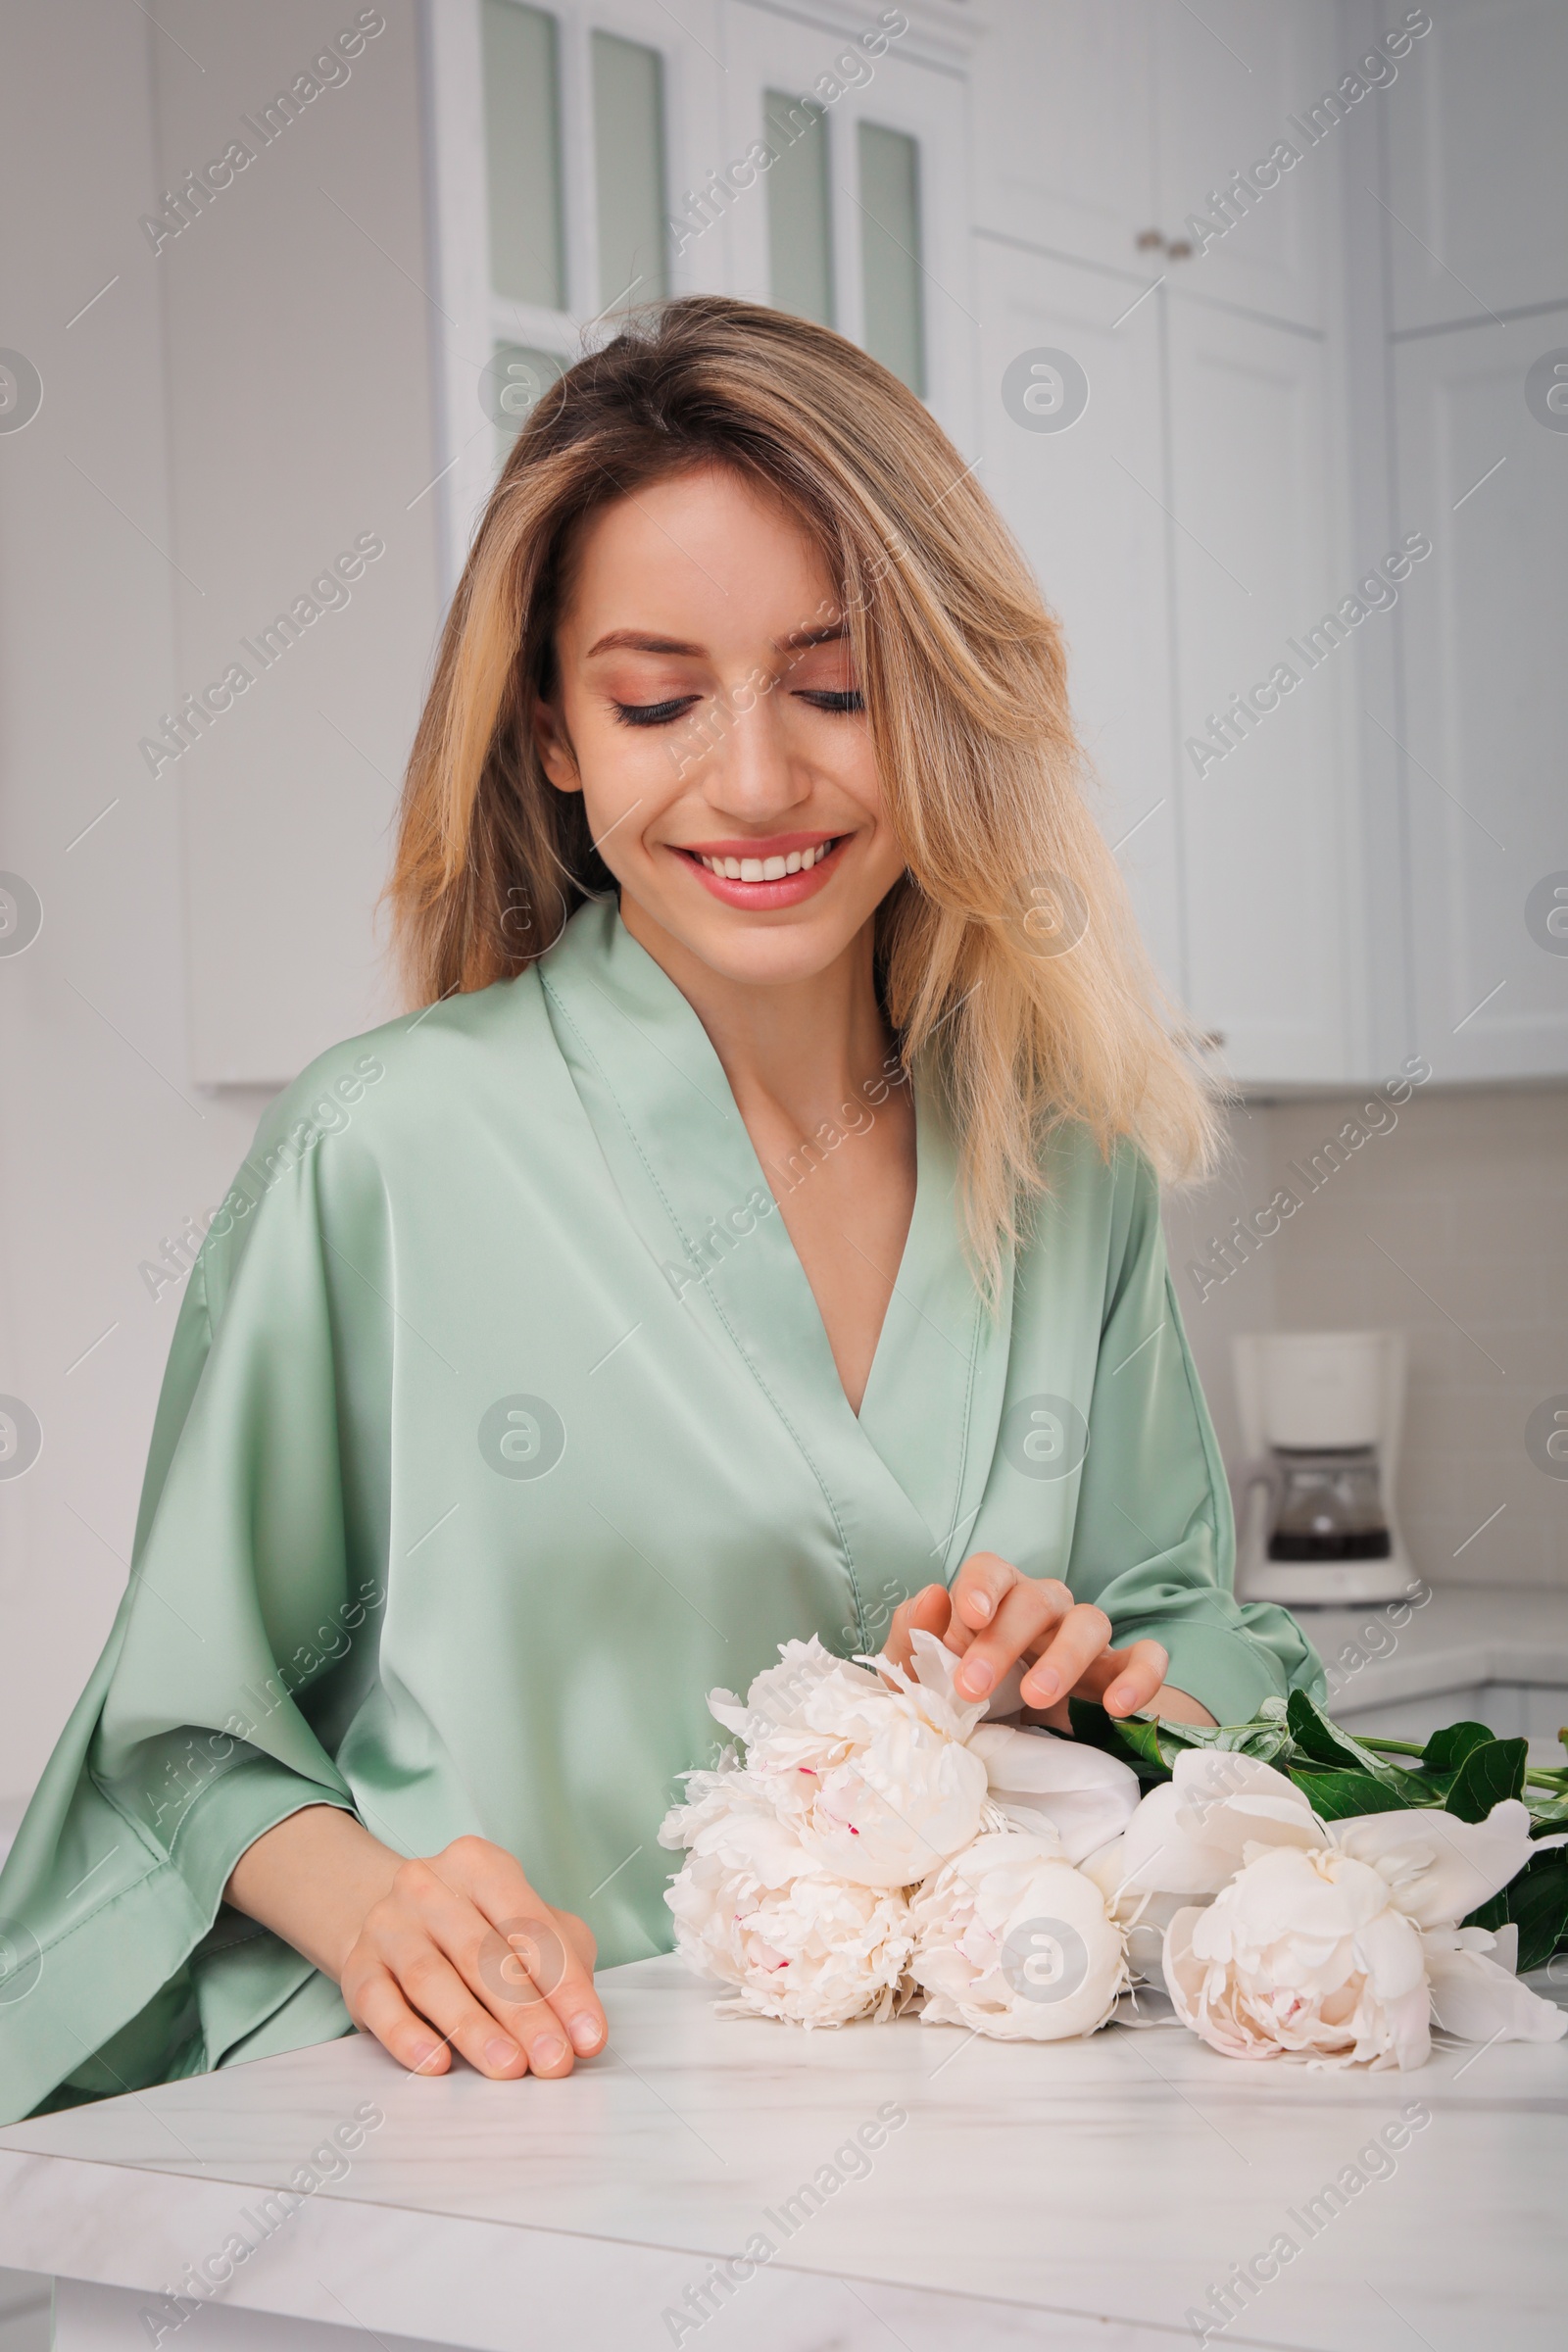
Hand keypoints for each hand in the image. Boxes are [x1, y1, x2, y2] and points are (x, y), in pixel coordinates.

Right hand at [337, 1833, 605, 2081]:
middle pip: (483, 1954)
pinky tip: (436, 2063)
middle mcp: (429, 1886)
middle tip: (553, 2061)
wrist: (390, 1922)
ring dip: (473, 2029)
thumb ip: (562, 1958)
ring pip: (432, 1979)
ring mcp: (388, 1925)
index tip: (589, 2036)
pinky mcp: (358, 1967)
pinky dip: (408, 2036)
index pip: (530, 1924)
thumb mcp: (524, 1923)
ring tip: (508, 2068)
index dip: (565, 1984)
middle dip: (526, 2014)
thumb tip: (582, 2022)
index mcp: (480, 1865)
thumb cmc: (475, 1927)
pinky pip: (380, 2004)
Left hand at [881, 1552, 1212, 1725]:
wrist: (1006, 1754)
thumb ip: (915, 1640)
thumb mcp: (924, 1680)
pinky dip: (1139, 1676)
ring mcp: (1087, 1639)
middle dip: (1003, 1641)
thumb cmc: (963, 1702)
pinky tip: (1119, 1707)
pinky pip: (1147, 1659)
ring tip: (1037, 1698)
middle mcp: (1045, 1611)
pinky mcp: (1120, 1673)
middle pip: (1036, 1598)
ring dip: (1063, 1657)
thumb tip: (931, 1597)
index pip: (992, 1569)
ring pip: (1089, 1621)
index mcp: (996, 1601)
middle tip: (973, 1688)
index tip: (970, 1617)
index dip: (981, 1586)